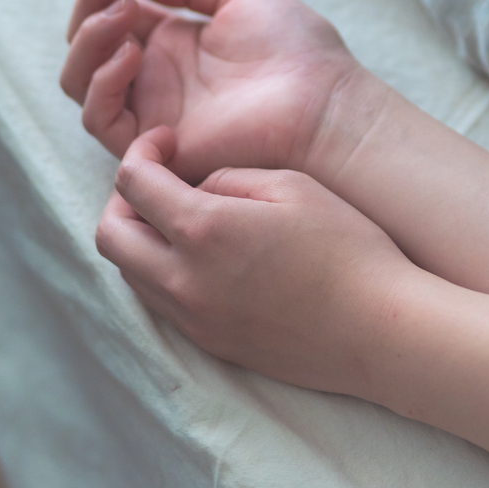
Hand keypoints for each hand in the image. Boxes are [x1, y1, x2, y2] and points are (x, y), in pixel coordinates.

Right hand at [63, 0, 382, 182]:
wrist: (323, 103)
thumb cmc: (295, 51)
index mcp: (172, 42)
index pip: (111, 8)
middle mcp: (153, 77)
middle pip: (87, 39)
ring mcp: (149, 111)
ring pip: (79, 78)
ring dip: (89, 37)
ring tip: (124, 10)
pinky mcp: (151, 145)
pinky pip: (98, 118)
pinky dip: (102, 82)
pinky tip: (133, 52)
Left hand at [95, 127, 415, 395]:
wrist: (379, 328)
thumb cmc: (347, 248)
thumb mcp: (291, 186)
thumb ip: (227, 178)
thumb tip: (193, 187)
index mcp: (203, 230)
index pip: (132, 183)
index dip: (140, 152)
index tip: (165, 143)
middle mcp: (184, 281)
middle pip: (109, 235)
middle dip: (123, 200)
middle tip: (158, 181)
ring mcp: (194, 319)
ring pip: (129, 273)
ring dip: (140, 239)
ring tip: (179, 218)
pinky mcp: (209, 344)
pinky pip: (158, 302)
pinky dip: (161, 272)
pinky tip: (201, 256)